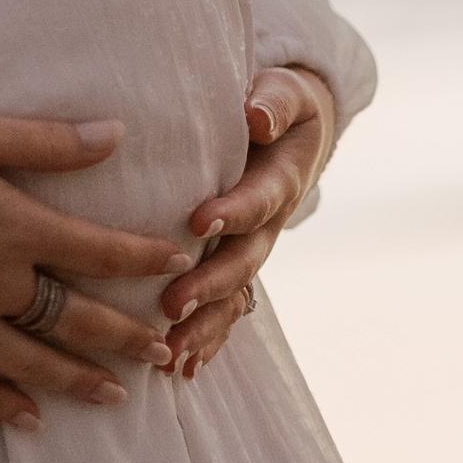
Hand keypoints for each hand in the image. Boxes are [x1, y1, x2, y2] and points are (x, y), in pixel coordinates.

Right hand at [0, 111, 194, 431]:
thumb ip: (44, 141)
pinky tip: (32, 422)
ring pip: (33, 363)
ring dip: (80, 380)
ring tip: (117, 396)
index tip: (180, 263)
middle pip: (74, 318)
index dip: (142, 257)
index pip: (95, 249)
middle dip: (125, 335)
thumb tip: (115, 135)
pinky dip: (3, 406)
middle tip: (164, 351)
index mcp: (11, 229)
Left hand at [159, 66, 337, 380]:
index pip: (257, 200)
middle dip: (208, 286)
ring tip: (168, 355)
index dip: (232, 211)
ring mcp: (252, 251)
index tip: (198, 221)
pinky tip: (177, 369)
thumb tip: (256, 116)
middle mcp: (267, 226)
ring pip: (232, 297)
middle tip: (171, 306)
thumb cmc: (279, 105)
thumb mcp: (286, 93)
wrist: (294, 133)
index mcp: (279, 181)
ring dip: (203, 327)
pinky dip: (206, 339)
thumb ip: (273, 102)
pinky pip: (225, 309)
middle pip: (242, 262)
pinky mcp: (234, 265)